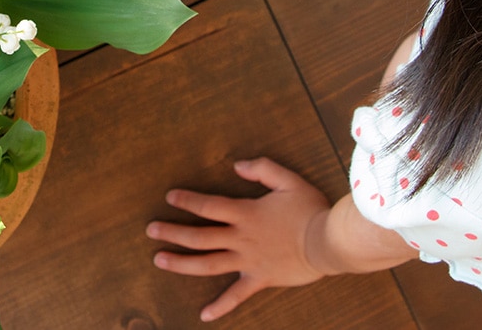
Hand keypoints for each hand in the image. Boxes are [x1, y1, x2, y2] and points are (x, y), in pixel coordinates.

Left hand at [146, 157, 330, 322]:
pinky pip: (237, 296)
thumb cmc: (310, 209)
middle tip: (151, 230)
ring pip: (208, 264)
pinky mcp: (260, 279)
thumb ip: (261, 169)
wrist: (330, 243)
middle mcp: (241, 238)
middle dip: (172, 232)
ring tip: (159, 260)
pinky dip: (220, 306)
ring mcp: (248, 261)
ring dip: (181, 263)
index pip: (208, 206)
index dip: (187, 200)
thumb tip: (236, 165)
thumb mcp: (288, 180)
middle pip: (199, 236)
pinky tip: (203, 315)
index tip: (170, 198)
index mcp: (245, 213)